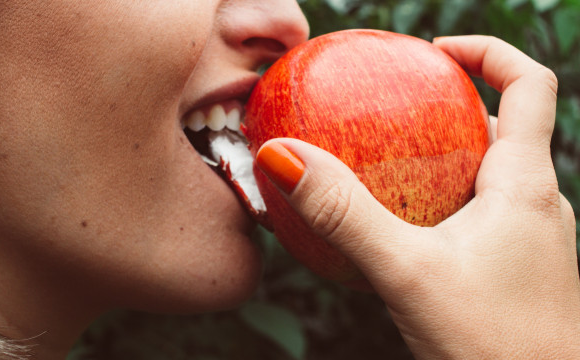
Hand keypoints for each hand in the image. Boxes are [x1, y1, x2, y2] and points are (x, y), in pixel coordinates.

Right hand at [257, 36, 579, 357]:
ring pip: (488, 173)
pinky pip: (479, 214)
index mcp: (526, 185)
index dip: (485, 50)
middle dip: (448, 107)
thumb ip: (343, 214)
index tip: (433, 50)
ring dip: (443, 156)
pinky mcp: (514, 268)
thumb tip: (284, 156)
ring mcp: (530, 238)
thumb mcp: (406, 273)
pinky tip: (401, 229)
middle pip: (501, 126)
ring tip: (388, 166)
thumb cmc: (494, 347)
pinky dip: (441, 200)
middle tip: (393, 110)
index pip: (529, 82)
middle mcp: (537, 203)